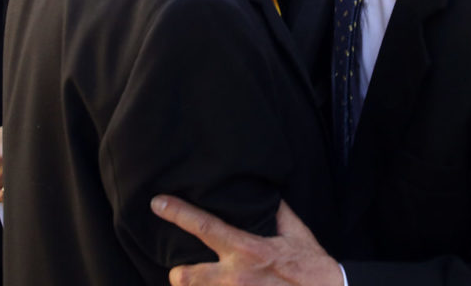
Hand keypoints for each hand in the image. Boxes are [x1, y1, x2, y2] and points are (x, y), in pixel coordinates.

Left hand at [150, 195, 342, 285]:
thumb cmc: (312, 266)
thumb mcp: (296, 233)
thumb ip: (276, 212)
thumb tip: (263, 193)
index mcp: (247, 249)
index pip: (204, 227)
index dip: (178, 213)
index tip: (157, 203)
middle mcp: (236, 277)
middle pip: (187, 277)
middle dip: (179, 275)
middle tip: (179, 270)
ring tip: (200, 284)